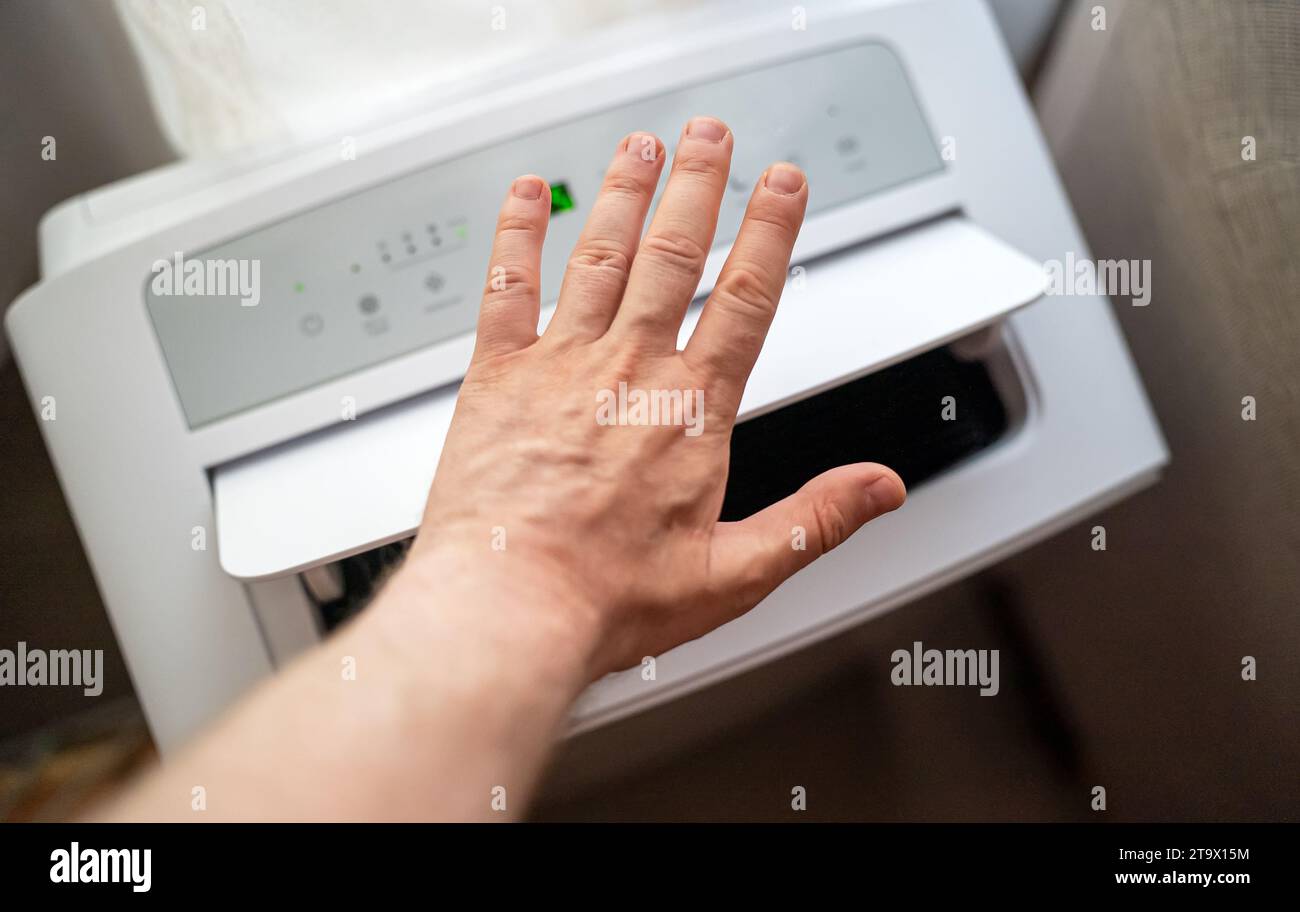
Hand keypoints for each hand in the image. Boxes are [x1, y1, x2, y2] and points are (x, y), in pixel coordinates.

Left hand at [409, 116, 904, 678]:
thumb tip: (882, 488)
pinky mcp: (496, 377)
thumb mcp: (736, 573)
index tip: (782, 183)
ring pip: (600, 256)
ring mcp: (560, 364)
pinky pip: (507, 287)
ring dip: (624, 193)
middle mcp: (629, 370)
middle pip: (674, 255)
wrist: (509, 605)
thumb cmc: (609, 597)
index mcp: (691, 411)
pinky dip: (518, 234)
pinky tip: (529, 194)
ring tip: (640, 145)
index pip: (746, 299)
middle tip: (709, 133)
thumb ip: (815, 520)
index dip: (771, 232)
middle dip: (697, 186)